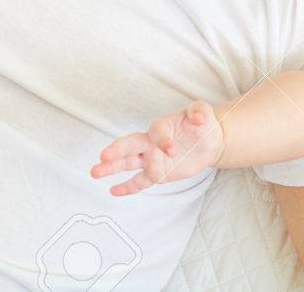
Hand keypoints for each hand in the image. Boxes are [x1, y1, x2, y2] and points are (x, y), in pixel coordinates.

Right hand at [90, 101, 224, 196]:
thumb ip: (199, 112)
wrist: (208, 141)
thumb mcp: (203, 112)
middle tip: (104, 156)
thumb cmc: (202, 124)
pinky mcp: (156, 173)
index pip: (156, 133)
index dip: (163, 141)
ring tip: (95, 172)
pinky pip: (139, 181)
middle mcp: (151, 142)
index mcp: (161, 126)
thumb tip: (198, 119)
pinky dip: (127, 187)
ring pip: (128, 163)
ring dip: (111, 168)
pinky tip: (113, 191)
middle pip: (130, 145)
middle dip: (117, 150)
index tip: (172, 150)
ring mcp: (151, 158)